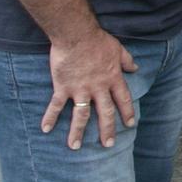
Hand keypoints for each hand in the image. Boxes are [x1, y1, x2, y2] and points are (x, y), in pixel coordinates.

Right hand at [41, 30, 137, 149]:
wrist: (76, 35)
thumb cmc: (98, 40)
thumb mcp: (118, 49)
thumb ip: (127, 60)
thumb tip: (135, 67)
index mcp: (113, 79)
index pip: (123, 100)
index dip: (127, 112)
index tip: (129, 125)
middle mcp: (98, 88)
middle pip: (104, 113)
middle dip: (107, 130)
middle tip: (108, 145)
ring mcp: (80, 89)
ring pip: (81, 115)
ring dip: (78, 132)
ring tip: (75, 146)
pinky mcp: (63, 87)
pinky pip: (55, 105)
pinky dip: (50, 117)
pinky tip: (45, 129)